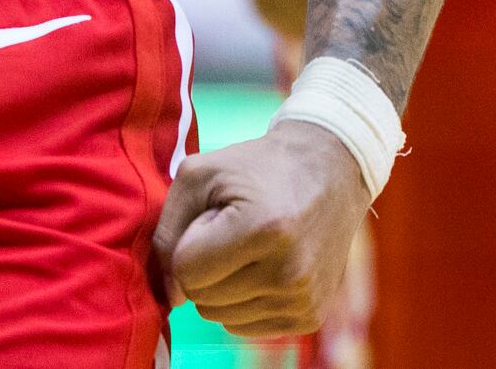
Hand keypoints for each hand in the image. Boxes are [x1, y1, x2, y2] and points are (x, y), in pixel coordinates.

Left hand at [153, 117, 368, 336]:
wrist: (327, 173)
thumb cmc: (255, 169)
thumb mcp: (198, 175)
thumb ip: (167, 231)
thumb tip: (170, 297)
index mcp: (262, 228)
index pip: (186, 270)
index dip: (188, 242)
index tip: (213, 218)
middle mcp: (288, 271)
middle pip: (201, 298)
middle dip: (204, 266)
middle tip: (233, 232)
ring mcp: (303, 299)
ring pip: (220, 317)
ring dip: (221, 286)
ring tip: (249, 249)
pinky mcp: (311, 317)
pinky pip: (246, 327)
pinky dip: (242, 302)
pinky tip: (262, 269)